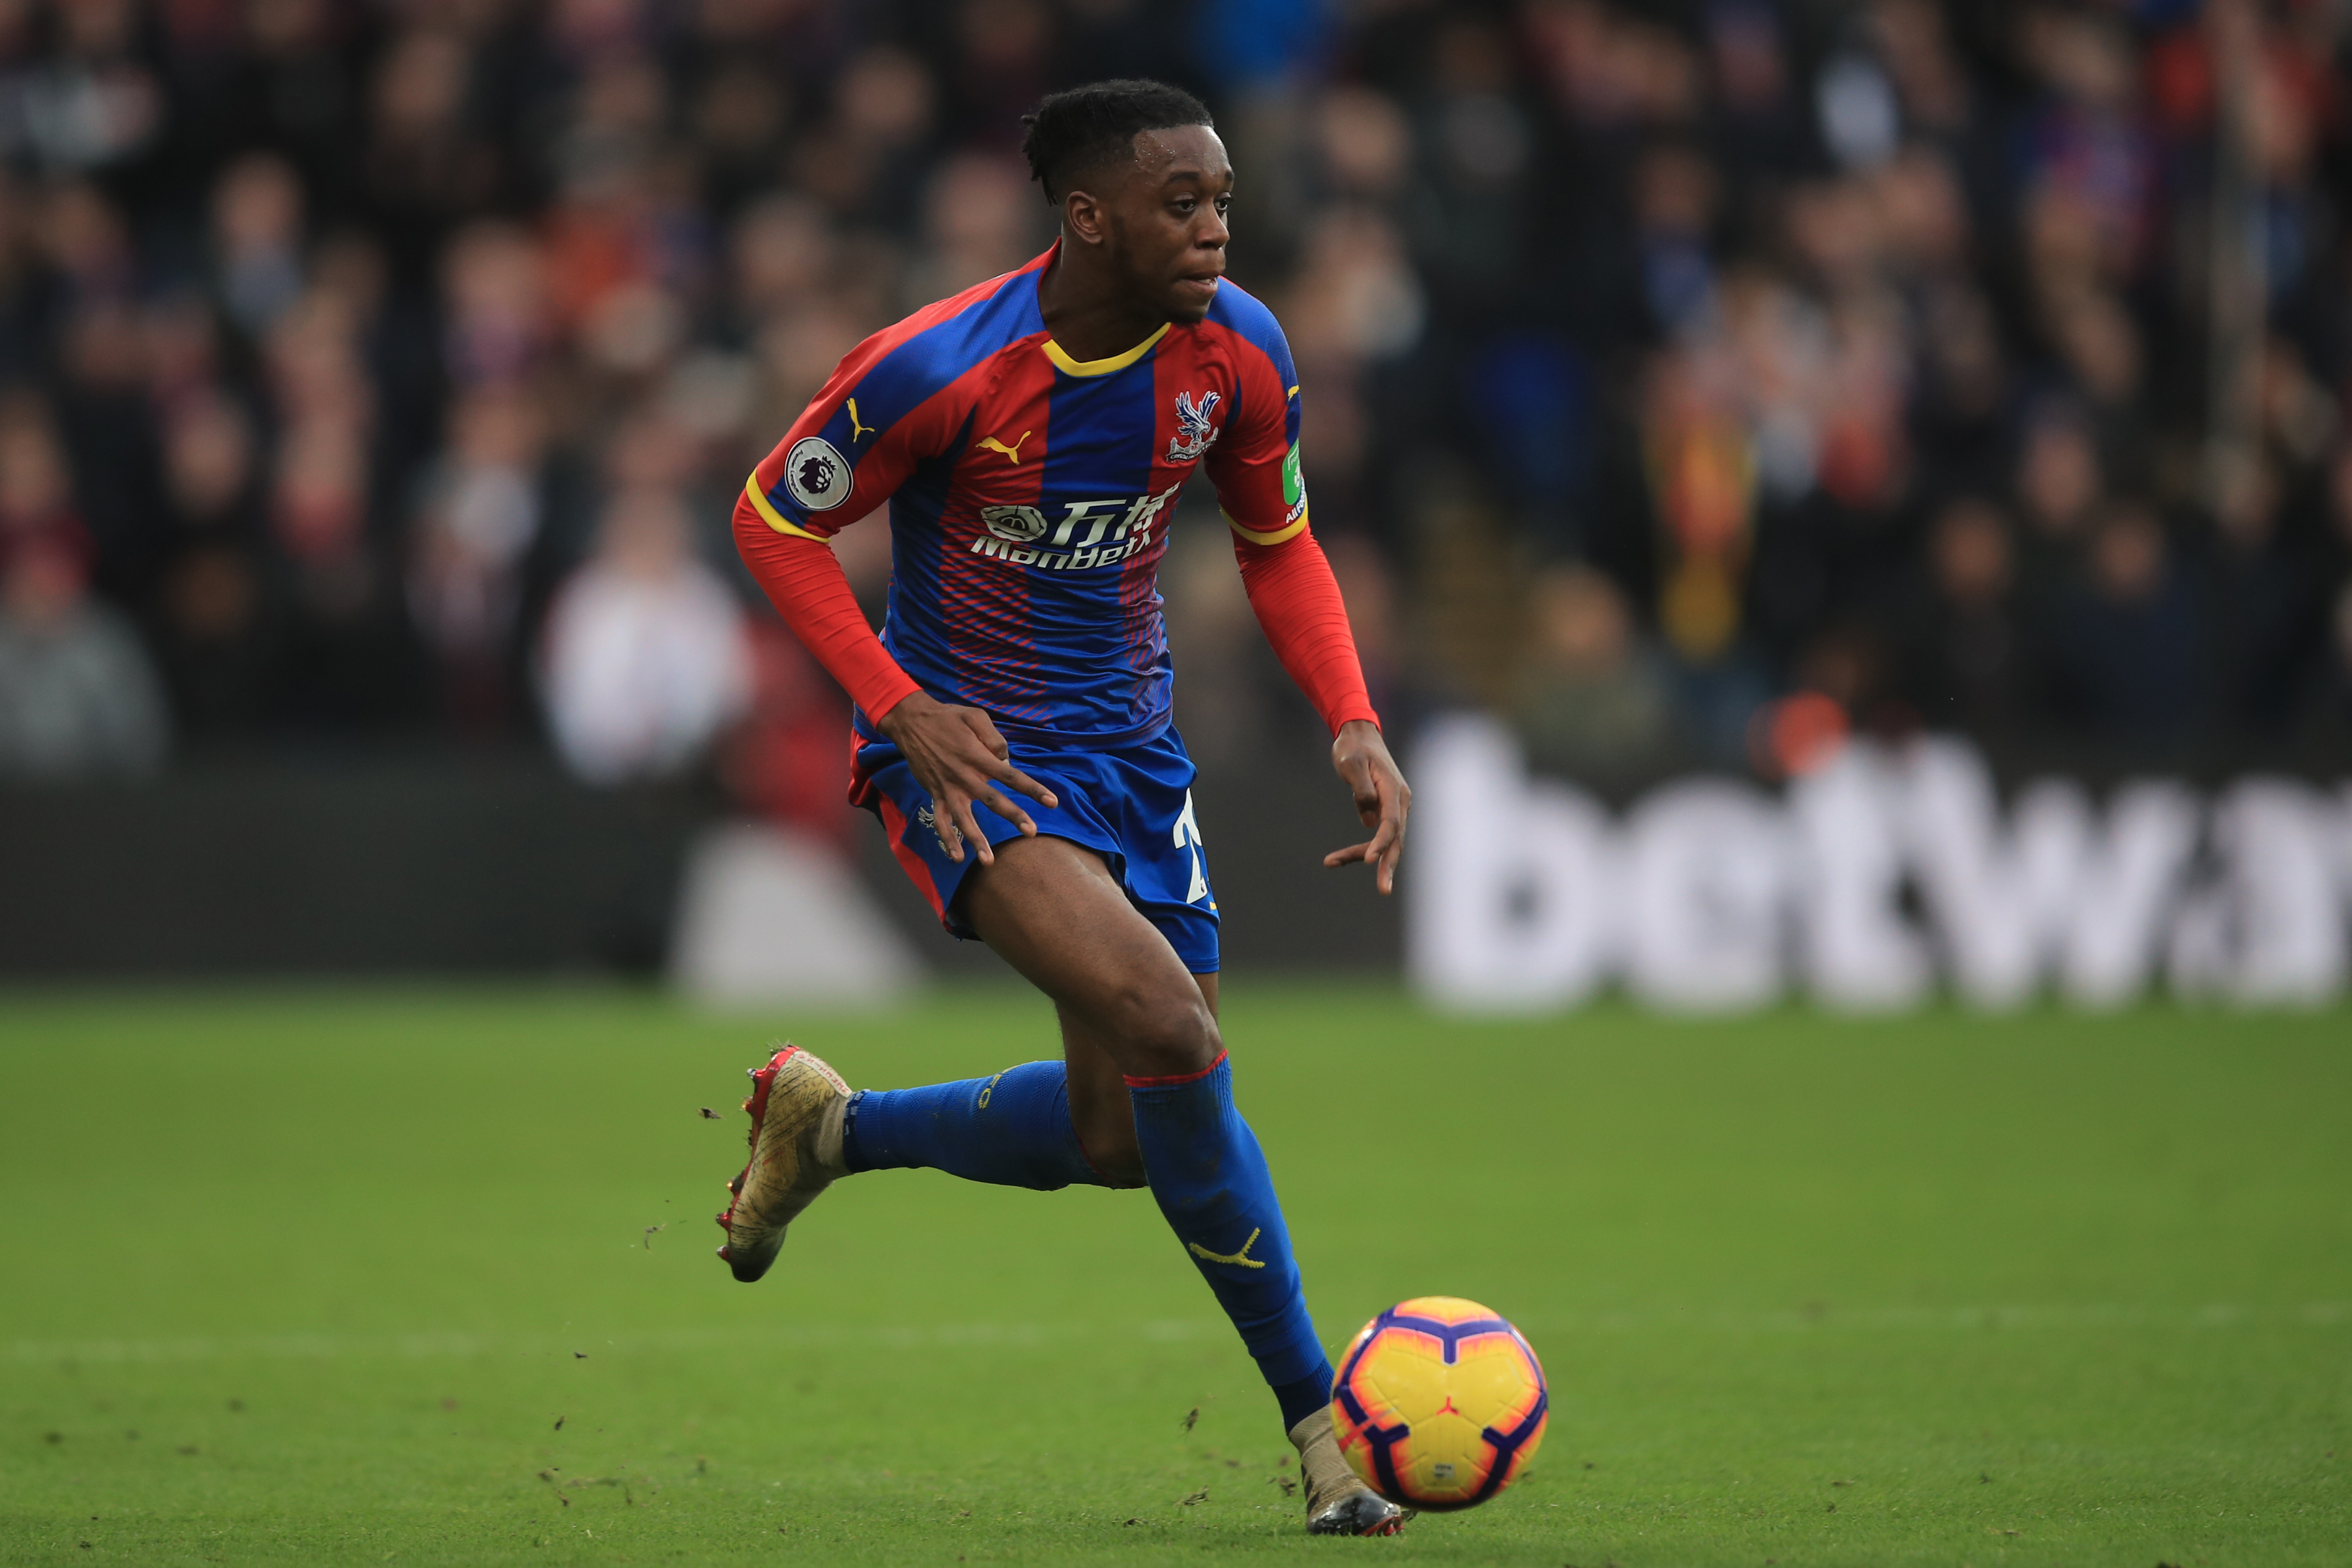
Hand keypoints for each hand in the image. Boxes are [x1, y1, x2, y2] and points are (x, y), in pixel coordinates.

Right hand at [876, 692, 1057, 865]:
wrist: (911, 722)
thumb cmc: (948, 717)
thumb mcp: (975, 716)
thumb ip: (994, 738)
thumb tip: (1006, 760)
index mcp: (977, 756)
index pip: (1011, 776)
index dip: (1032, 789)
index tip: (1052, 802)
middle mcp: (964, 776)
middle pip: (992, 800)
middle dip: (1013, 816)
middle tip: (1031, 831)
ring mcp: (948, 788)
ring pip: (964, 819)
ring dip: (976, 840)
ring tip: (989, 860)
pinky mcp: (935, 794)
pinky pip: (941, 820)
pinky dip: (947, 839)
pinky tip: (956, 857)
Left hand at [1322, 718, 1409, 894]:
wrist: (1358, 734)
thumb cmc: (1352, 747)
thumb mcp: (1350, 763)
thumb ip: (1361, 789)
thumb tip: (1369, 820)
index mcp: (1394, 790)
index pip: (1391, 823)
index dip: (1382, 843)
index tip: (1370, 861)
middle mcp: (1399, 801)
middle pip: (1395, 839)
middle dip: (1387, 866)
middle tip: (1383, 890)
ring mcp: (1394, 807)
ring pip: (1386, 840)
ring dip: (1369, 859)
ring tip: (1333, 864)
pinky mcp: (1385, 810)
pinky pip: (1378, 835)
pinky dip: (1362, 848)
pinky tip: (1338, 858)